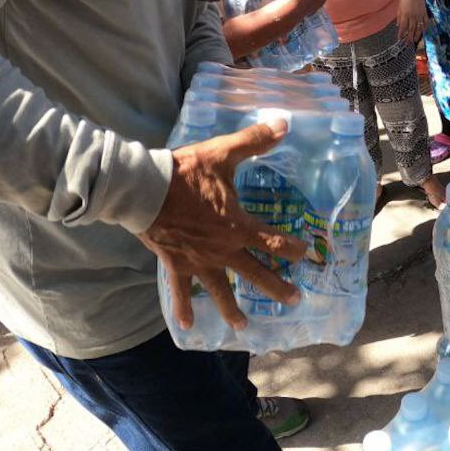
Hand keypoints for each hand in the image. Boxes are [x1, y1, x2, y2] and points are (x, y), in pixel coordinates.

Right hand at [140, 120, 307, 329]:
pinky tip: (189, 325)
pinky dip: (184, 308)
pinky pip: (181, 291)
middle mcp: (223, 250)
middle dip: (277, 287)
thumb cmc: (185, 173)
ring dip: (233, 309)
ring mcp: (199, 261)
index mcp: (238, 226)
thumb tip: (284, 123)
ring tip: (244, 327)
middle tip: (295, 301)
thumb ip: (254, 140)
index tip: (307, 255)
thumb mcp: (223, 153)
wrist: (143, 190)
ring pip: (221, 290)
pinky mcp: (175, 265)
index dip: (292, 248)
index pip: (274, 241)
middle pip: (256, 274)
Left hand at [397, 0, 427, 42]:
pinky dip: (425, 27)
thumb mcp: (399, 7)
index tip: (399, 38)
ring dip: (417, 35)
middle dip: (409, 37)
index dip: (401, 34)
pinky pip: (426, 22)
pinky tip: (424, 31)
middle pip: (411, 29)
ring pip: (418, 27)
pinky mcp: (424, 13)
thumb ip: (399, 17)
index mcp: (405, 15)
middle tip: (408, 43)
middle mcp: (413, 17)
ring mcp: (419, 15)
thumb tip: (398, 25)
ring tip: (415, 40)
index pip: (403, 27)